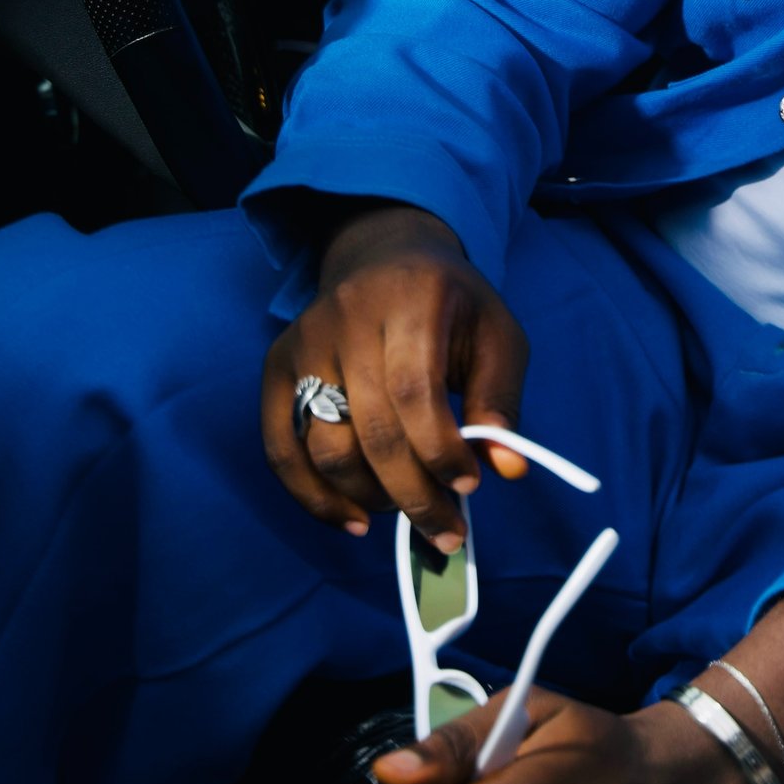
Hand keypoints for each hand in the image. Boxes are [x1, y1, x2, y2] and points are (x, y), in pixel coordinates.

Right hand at [262, 201, 529, 545]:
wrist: (387, 256)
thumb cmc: (452, 306)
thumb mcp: (496, 335)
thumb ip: (501, 401)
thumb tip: (506, 469)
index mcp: (412, 298)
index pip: (414, 390)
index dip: (439, 449)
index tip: (469, 484)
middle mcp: (348, 316)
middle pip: (370, 427)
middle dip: (412, 492)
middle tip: (446, 526)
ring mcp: (305, 342)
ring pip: (325, 446)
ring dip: (368, 497)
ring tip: (408, 511)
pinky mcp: (277, 367)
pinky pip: (281, 449)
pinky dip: (314, 498)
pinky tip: (355, 521)